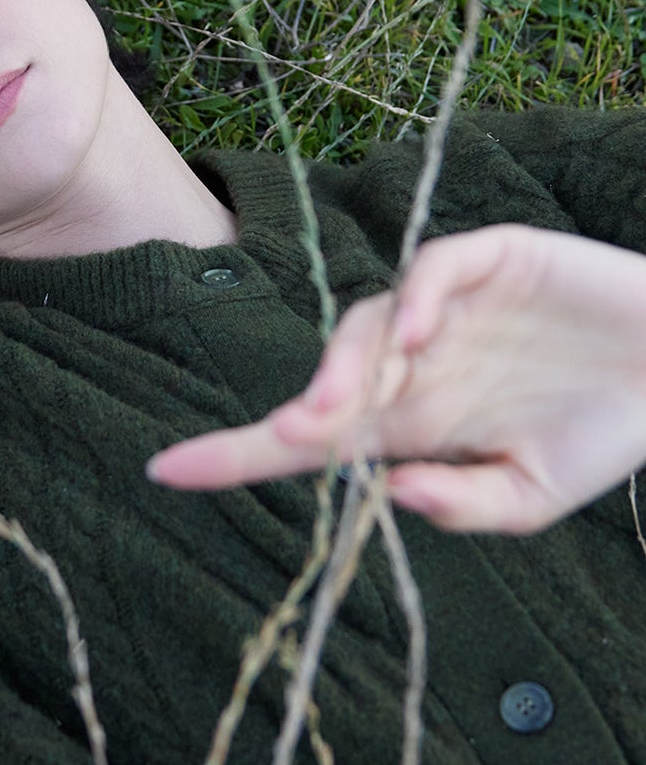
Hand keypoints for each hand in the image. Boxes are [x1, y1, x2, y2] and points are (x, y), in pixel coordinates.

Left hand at [148, 225, 645, 532]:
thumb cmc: (600, 434)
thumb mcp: (533, 496)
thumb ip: (465, 504)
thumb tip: (392, 498)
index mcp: (412, 424)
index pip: (309, 438)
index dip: (236, 453)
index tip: (164, 472)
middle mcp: (416, 363)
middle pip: (331, 379)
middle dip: (304, 407)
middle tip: (293, 434)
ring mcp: (448, 308)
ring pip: (370, 320)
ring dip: (351, 361)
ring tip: (348, 405)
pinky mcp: (489, 260)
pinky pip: (434, 268)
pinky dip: (418, 298)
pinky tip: (420, 339)